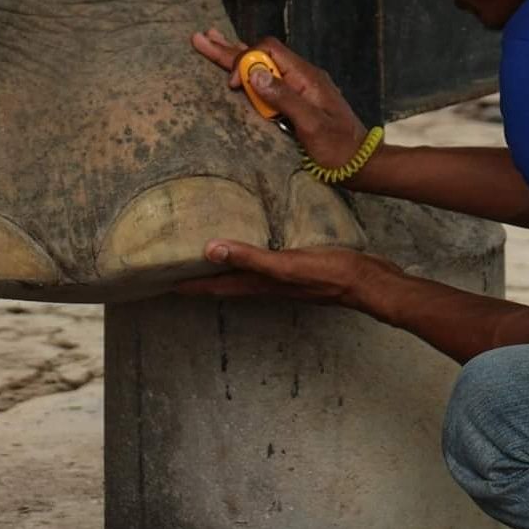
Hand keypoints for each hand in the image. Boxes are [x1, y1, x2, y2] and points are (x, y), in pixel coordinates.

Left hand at [174, 239, 403, 306]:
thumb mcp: (288, 265)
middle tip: (175, 265)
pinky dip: (253, 255)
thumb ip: (251, 258)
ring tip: (207, 253)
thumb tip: (210, 250)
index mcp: (260, 285)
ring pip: (245, 274)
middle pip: (225, 283)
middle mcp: (268, 285)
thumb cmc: (330, 275)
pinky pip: (267, 262)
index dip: (187, 286)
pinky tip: (259, 241)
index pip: (214, 286)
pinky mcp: (300, 266)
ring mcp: (285, 278)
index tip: (159, 283)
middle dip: (200, 278)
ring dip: (225, 267)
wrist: (369, 282)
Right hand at [192, 27, 373, 172]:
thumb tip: (254, 72)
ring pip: (264, 67)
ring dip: (237, 57)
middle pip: (262, 55)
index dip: (246, 62)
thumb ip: (284, 98)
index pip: (269, 52)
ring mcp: (301, 89)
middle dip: (230, 49)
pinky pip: (270, 82)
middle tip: (201, 38)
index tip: (233, 87)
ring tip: (212, 43)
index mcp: (306, 77)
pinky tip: (238, 70)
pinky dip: (249, 74)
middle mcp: (302, 77)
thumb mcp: (312, 125)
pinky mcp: (298, 103)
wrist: (361, 165)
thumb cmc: (338, 149)